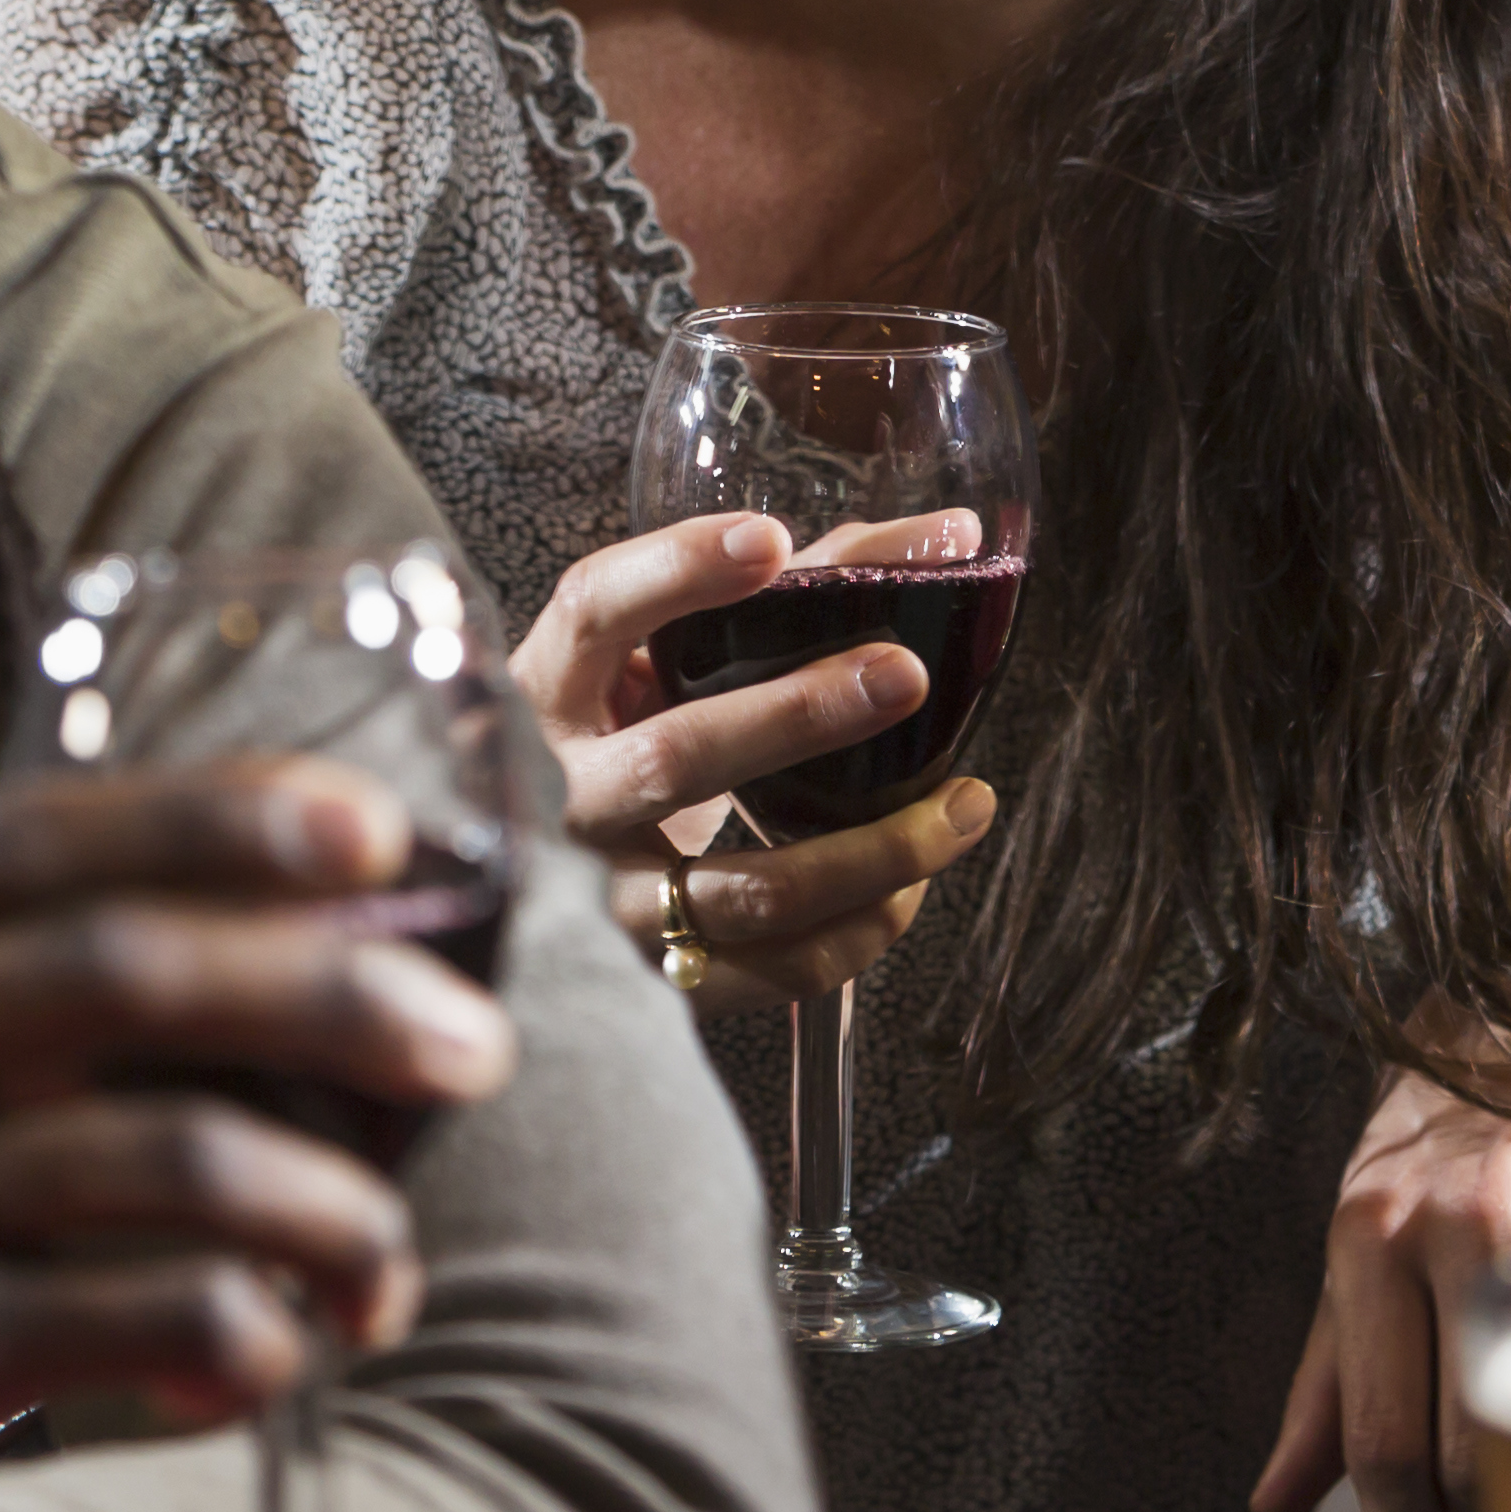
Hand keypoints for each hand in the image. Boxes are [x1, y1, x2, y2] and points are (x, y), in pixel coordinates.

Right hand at [0, 756, 512, 1511]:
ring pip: (159, 1156)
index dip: (215, 815)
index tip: (375, 827)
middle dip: (330, 992)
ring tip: (381, 1256)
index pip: (24, 841)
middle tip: (470, 1043)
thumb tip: (256, 967)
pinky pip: (132, 1315)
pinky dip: (245, 1332)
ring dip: (324, 1202)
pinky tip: (269, 1359)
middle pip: (115, 974)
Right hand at [516, 512, 1005, 1006]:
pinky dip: (857, 931)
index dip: (675, 572)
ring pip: (746, 890)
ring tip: (965, 805)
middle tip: (908, 676)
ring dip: (873, 851)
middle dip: (802, 716)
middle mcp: (557, 796)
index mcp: (547, 688)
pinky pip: (770, 971)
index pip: (594, 611)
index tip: (770, 541)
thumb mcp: (676, 657)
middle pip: (677, 758)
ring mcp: (599, 899)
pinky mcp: (651, 975)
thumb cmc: (636, 731)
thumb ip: (804, 585)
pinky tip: (911, 888)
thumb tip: (953, 535)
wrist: (546, 872)